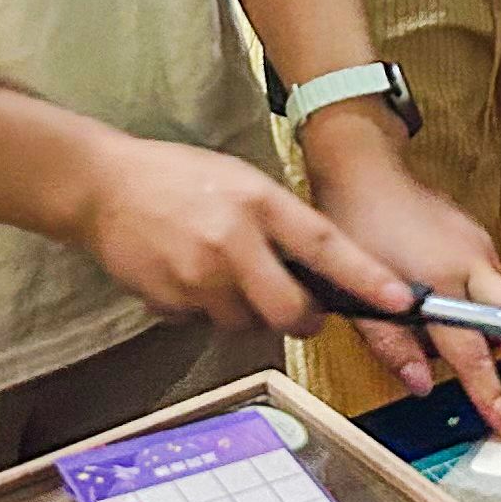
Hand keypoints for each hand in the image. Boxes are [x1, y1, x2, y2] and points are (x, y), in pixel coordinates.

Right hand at [73, 134, 415, 334]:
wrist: (102, 186)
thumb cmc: (178, 178)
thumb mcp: (242, 180)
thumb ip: (280, 221)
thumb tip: (322, 266)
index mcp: (257, 202)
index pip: (324, 246)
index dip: (365, 277)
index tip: (398, 299)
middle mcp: (231, 241)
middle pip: (289, 309)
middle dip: (303, 318)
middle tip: (303, 310)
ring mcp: (197, 276)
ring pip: (246, 323)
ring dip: (247, 311)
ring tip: (225, 272)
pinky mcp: (169, 301)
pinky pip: (205, 324)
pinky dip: (206, 310)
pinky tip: (189, 275)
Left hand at [297, 116, 500, 438]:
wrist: (364, 169)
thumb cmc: (353, 225)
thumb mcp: (355, 293)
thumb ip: (390, 344)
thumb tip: (421, 385)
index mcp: (437, 280)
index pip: (471, 351)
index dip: (492, 393)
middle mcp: (469, 265)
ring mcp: (480, 251)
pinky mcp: (480, 243)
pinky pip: (499, 291)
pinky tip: (496, 347)